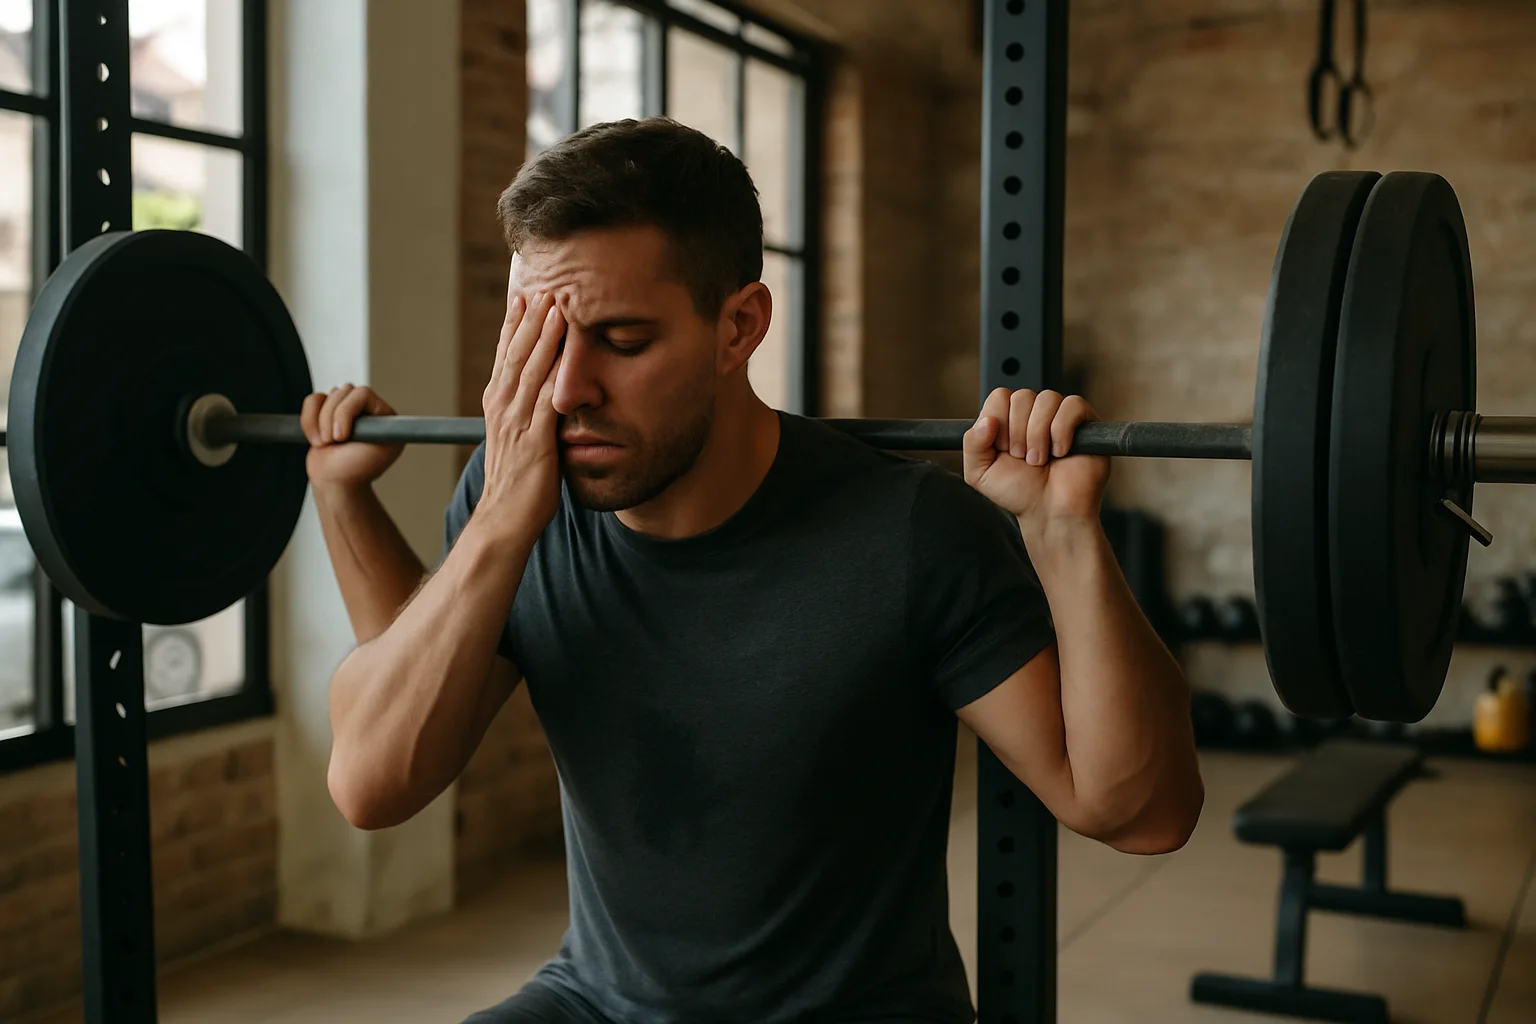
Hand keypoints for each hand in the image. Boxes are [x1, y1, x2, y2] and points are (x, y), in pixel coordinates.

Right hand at [302, 385, 403, 489]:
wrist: (334, 484)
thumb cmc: (356, 471)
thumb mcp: (373, 449)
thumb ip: (372, 425)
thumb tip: (372, 407)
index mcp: (385, 417)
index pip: (363, 393)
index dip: (346, 411)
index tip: (341, 437)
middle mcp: (368, 410)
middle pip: (343, 391)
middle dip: (330, 419)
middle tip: (334, 443)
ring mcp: (348, 409)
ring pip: (328, 395)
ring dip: (319, 423)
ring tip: (326, 444)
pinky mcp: (328, 412)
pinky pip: (313, 400)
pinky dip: (308, 420)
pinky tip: (316, 439)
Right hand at [475, 281, 565, 537]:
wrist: (503, 521)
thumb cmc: (517, 487)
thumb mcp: (519, 443)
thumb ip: (528, 418)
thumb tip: (545, 401)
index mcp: (498, 407)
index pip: (505, 357)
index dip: (513, 326)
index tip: (522, 297)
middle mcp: (502, 407)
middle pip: (515, 353)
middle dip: (528, 317)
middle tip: (541, 284)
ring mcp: (516, 421)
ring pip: (528, 367)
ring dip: (541, 334)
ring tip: (554, 303)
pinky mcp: (535, 437)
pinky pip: (545, 394)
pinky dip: (554, 366)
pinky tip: (565, 347)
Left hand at [963, 388, 1109, 525]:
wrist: (1050, 513)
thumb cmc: (1019, 493)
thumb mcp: (980, 473)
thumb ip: (972, 444)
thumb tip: (987, 419)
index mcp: (1008, 420)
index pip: (1000, 396)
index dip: (999, 421)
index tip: (1003, 449)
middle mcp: (1033, 415)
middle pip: (1022, 396)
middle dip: (1018, 432)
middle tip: (1023, 459)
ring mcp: (1060, 417)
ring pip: (1046, 399)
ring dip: (1038, 434)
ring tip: (1039, 460)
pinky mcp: (1086, 422)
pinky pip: (1073, 405)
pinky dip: (1062, 430)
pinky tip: (1060, 452)